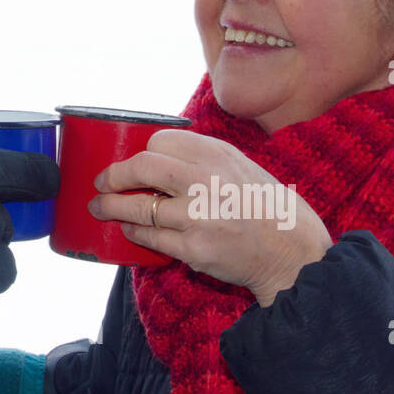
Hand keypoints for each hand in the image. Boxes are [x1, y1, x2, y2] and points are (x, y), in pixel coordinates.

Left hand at [87, 128, 332, 305]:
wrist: (293, 252)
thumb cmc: (265, 207)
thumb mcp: (238, 166)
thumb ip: (201, 159)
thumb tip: (154, 155)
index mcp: (217, 154)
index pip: (160, 141)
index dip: (138, 151)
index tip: (130, 160)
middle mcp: (206, 180)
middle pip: (141, 167)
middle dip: (113, 174)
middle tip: (102, 182)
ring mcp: (198, 216)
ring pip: (137, 206)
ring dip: (111, 206)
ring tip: (100, 207)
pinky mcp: (194, 249)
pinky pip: (150, 237)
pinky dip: (134, 231)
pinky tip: (129, 228)